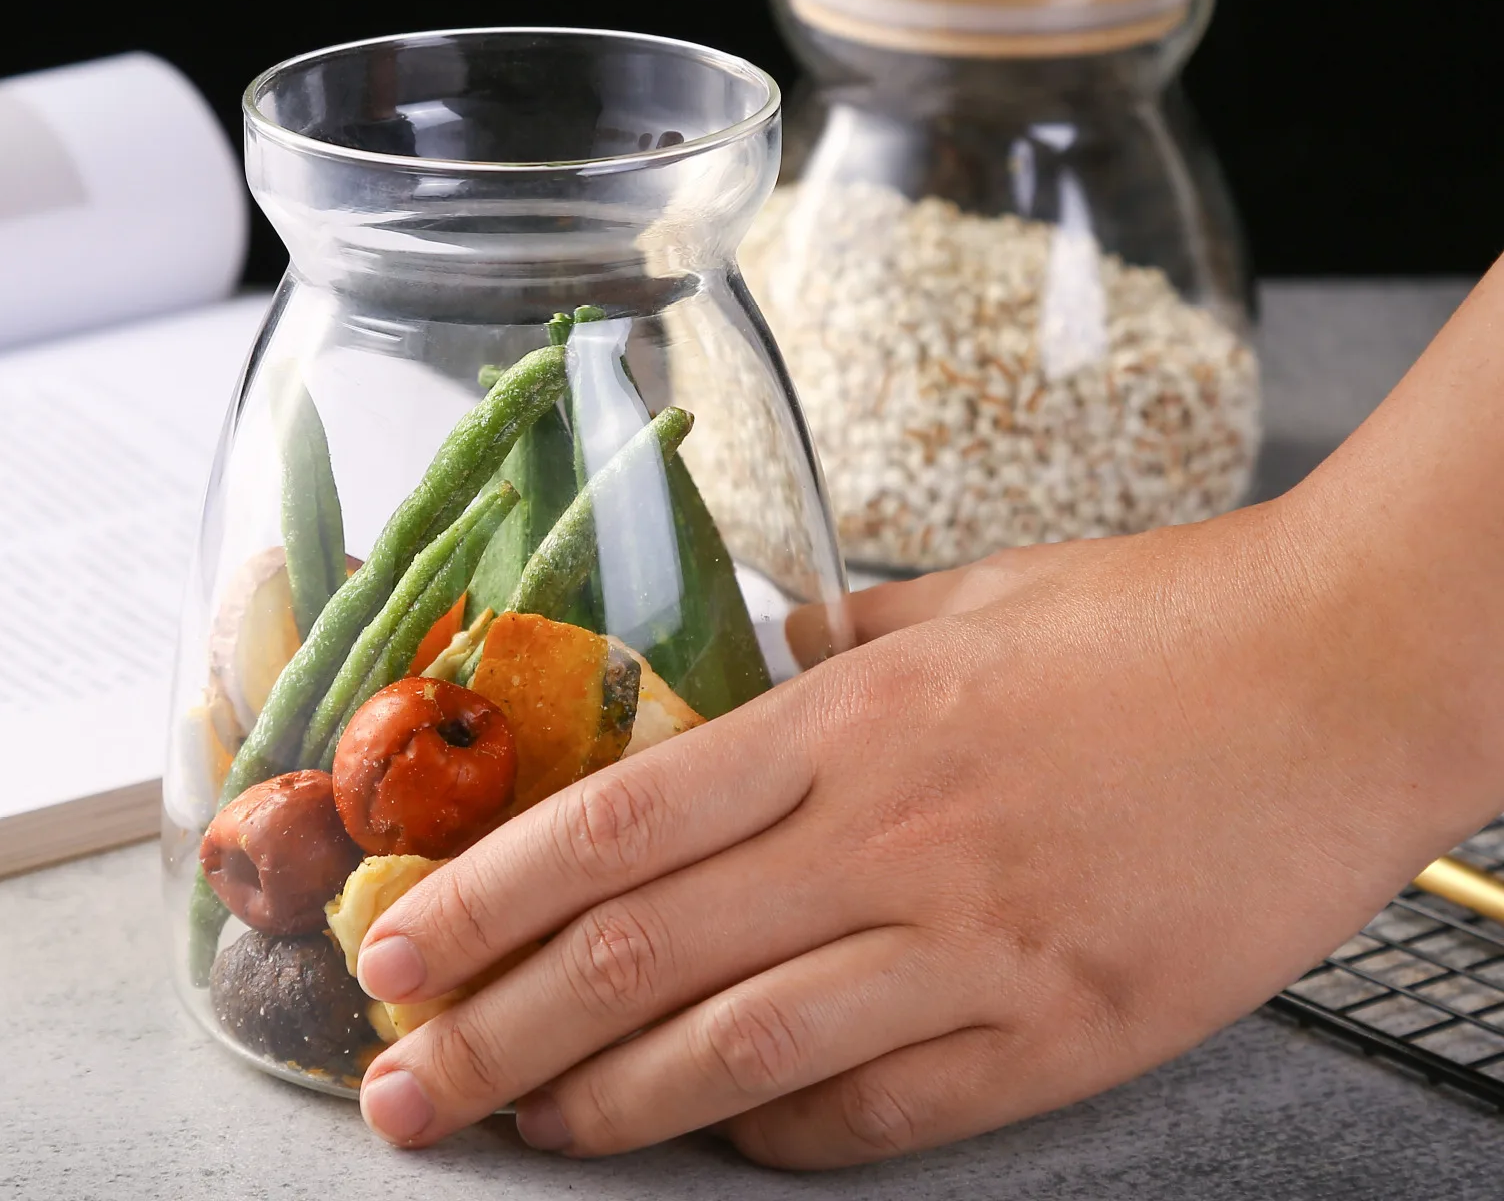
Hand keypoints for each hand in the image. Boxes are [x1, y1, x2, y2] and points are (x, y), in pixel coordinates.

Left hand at [349, 306, 1503, 1173]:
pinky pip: (888, 1110)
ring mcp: (977, 947)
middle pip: (649, 951)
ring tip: (520, 1126)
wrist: (1343, 675)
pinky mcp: (1065, 1031)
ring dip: (612, 1104)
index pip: (623, 818)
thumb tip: (751, 661)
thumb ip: (840, 644)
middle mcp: (893, 837)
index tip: (398, 948)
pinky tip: (722, 1142)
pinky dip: (784, 1136)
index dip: (491, 895)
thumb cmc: (1153, 618)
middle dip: (501, 1028)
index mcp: (855, 717)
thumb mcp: (967, 600)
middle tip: (400, 1086)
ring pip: (745, 1054)